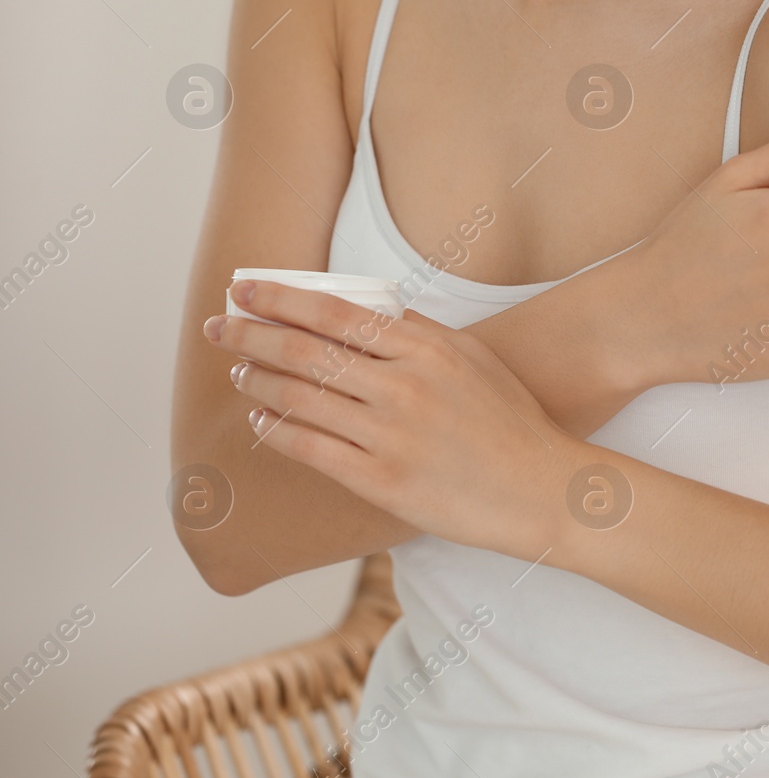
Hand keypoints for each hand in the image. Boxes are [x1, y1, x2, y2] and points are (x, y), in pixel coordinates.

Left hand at [203, 284, 571, 553]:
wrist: (539, 488)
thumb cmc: (512, 423)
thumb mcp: (474, 359)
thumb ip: (420, 334)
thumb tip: (368, 310)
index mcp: (427, 350)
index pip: (336, 313)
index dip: (281, 298)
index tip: (245, 289)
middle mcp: (405, 388)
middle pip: (307, 351)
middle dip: (251, 333)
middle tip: (219, 324)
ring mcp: (391, 436)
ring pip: (301, 398)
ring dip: (259, 379)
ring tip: (240, 368)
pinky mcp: (383, 481)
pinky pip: (311, 449)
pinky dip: (276, 429)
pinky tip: (260, 418)